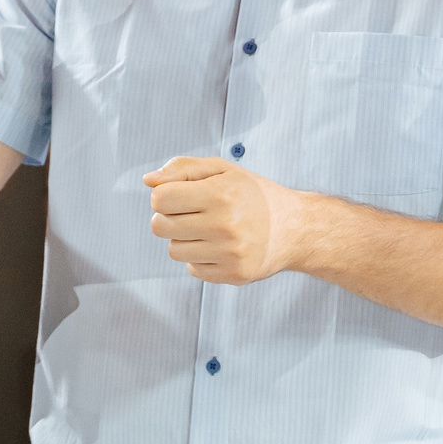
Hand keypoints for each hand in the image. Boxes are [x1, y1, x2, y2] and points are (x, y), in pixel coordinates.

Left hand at [144, 156, 309, 285]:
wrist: (295, 228)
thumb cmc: (254, 194)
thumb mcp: (223, 170)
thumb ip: (183, 169)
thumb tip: (147, 180)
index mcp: (220, 194)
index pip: (160, 199)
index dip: (163, 197)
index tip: (179, 196)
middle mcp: (225, 225)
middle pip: (160, 227)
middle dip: (169, 218)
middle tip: (191, 214)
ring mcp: (230, 253)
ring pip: (174, 251)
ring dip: (184, 240)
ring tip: (208, 231)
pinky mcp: (234, 274)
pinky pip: (193, 269)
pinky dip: (200, 258)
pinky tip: (220, 247)